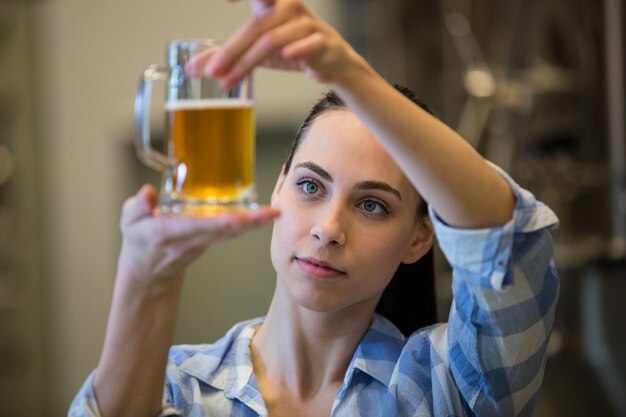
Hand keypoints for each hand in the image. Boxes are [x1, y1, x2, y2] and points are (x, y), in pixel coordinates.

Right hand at [116, 185, 278, 293]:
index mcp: (167, 234)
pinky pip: (231, 233)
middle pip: (223, 230)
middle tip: (272, 213)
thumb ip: (136, 207)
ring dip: (254, 224)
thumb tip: (146, 193)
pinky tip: (263, 216)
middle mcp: (189, 240)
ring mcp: (202, 244)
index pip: (196, 227)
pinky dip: (248, 224)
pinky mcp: (210, 242)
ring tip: (274, 213)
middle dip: (248, 222)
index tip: (236, 218)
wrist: (149, 272)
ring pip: (232, 233)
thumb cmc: (139, 241)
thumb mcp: (128, 224)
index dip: (217, 223)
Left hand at [185, 0, 367, 87]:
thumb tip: (191, 68)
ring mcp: (306, 24)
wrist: (329, 61)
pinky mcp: (321, 42)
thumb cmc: (290, 47)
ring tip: (229, 81)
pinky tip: (286, 56)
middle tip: (211, 72)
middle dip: (230, 52)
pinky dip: (296, 49)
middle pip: (253, 28)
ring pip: (271, 41)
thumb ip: (225, 56)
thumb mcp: (255, 50)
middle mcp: (287, 7)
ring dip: (247, 63)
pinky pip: (307, 44)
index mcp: (270, 3)